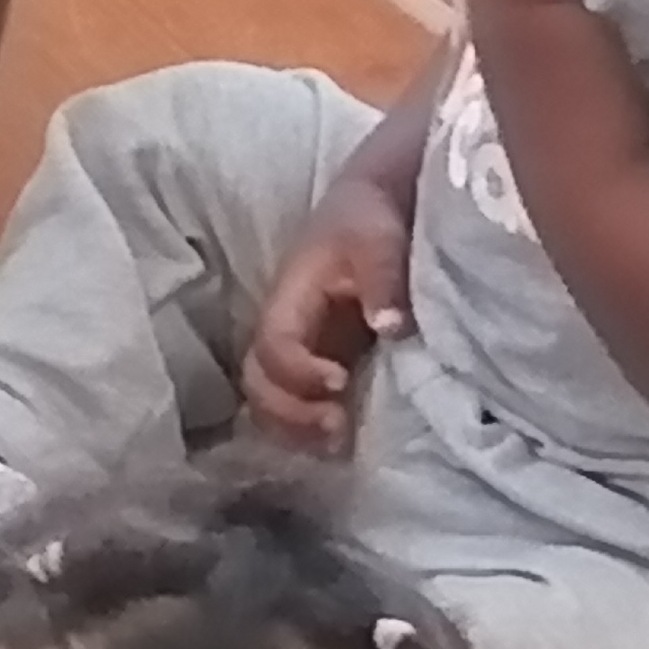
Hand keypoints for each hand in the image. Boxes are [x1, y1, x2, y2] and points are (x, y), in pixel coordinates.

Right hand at [244, 181, 413, 454]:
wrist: (373, 203)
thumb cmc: (370, 218)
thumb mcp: (378, 239)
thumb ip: (384, 280)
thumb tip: (390, 328)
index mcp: (289, 296)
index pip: (274, 344)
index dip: (297, 372)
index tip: (340, 383)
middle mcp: (283, 327)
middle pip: (258, 382)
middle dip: (290, 413)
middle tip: (337, 428)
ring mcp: (298, 347)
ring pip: (268, 400)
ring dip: (295, 429)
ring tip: (338, 445)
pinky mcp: (318, 361)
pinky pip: (293, 403)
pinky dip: (306, 429)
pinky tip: (341, 443)